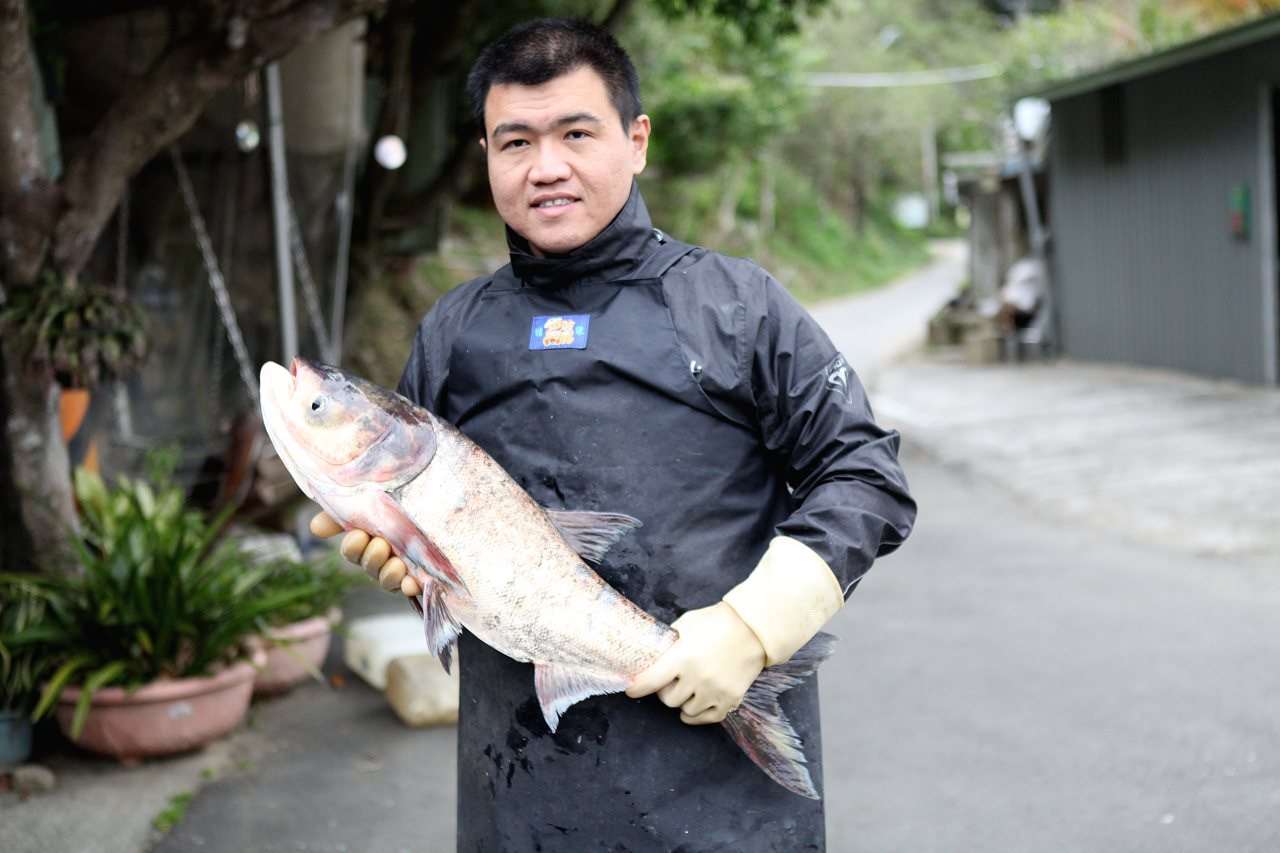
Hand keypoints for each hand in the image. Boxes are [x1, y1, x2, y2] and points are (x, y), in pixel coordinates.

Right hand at [309, 511, 420, 597]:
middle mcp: (382, 557)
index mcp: (367, 540)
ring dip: (390, 573)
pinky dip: (410, 587)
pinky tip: (412, 583)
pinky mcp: (423, 577)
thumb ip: (346, 511)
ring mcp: (402, 569)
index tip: (360, 535)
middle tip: (382, 546)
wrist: (450, 504)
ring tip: (398, 563)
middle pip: (368, 566)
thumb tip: (314, 528)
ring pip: (387, 579)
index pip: (351, 550)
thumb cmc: (405, 503)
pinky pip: (412, 588)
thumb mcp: (377, 501)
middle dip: (373, 557)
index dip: (353, 547)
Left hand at [625, 602, 765, 724]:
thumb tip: (652, 658)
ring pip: (686, 711)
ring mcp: (715, 691)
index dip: (637, 688)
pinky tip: (696, 706)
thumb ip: (669, 644)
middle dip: (666, 691)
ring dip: (684, 702)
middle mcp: (697, 678)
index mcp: (682, 657)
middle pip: (668, 700)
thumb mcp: (686, 625)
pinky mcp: (730, 699)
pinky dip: (698, 715)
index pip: (650, 681)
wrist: (753, 629)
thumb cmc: (716, 622)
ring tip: (689, 688)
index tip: (631, 690)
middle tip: (671, 680)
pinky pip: (707, 719)